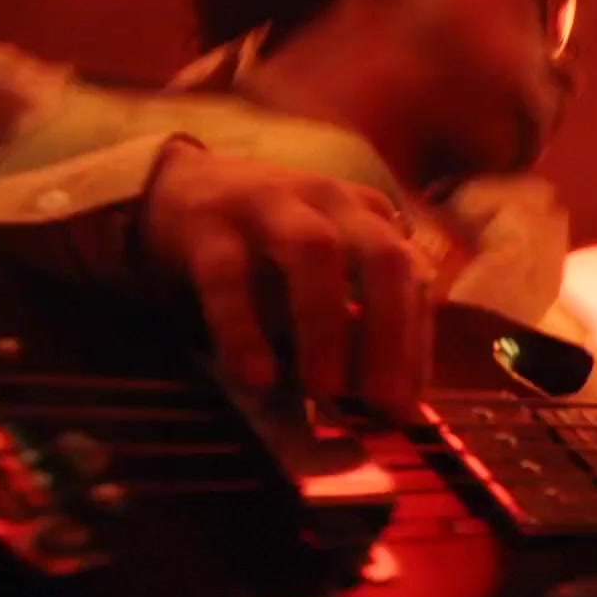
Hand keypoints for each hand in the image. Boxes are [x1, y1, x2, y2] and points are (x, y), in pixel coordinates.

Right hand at [139, 141, 434, 414]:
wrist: (181, 188)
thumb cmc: (270, 248)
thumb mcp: (324, 277)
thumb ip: (356, 328)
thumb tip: (390, 408)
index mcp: (368, 218)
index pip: (413, 277)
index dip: (415, 343)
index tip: (406, 404)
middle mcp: (331, 203)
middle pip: (382, 257)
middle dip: (390, 332)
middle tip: (382, 402)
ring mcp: (270, 205)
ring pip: (313, 253)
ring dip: (326, 326)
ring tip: (326, 390)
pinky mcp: (208, 224)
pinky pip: (229, 277)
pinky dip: (245, 330)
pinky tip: (258, 378)